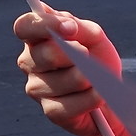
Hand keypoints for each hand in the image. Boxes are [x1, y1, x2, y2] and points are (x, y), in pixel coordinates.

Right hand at [14, 6, 120, 135]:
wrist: (110, 90)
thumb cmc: (96, 58)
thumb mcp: (93, 35)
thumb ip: (79, 27)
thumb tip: (69, 27)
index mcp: (36, 38)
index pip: (24, 26)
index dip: (45, 24)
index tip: (71, 28)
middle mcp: (30, 62)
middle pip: (47, 55)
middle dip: (76, 55)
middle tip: (89, 55)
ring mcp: (36, 88)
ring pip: (63, 80)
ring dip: (89, 77)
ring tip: (95, 77)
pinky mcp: (50, 111)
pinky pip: (70, 104)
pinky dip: (91, 98)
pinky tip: (99, 94)